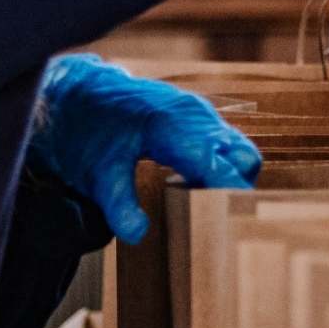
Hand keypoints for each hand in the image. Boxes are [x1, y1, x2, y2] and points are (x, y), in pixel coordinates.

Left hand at [26, 56, 261, 244]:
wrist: (83, 92)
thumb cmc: (91, 132)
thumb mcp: (98, 174)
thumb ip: (118, 205)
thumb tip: (137, 234)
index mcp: (176, 127)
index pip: (224, 167)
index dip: (231, 199)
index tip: (227, 229)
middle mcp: (198, 117)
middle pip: (245, 160)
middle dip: (236, 192)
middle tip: (210, 220)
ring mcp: (202, 115)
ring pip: (240, 152)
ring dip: (229, 180)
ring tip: (199, 207)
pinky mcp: (200, 119)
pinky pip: (228, 145)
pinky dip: (222, 168)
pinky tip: (192, 187)